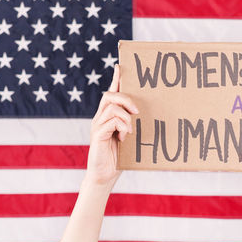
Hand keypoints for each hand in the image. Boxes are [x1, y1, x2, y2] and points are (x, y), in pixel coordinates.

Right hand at [85, 64, 138, 185]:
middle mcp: (101, 117)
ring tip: (131, 130)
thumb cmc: (119, 157)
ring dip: (126, 116)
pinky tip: (124, 137)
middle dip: (126, 98)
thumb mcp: (129, 137)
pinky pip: (111, 120)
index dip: (116, 79)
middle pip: (110, 95)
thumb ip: (133, 124)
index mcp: (109, 116)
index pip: (112, 92)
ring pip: (112, 106)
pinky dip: (122, 126)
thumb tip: (145, 113)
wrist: (104, 176)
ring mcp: (97, 125)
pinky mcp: (97, 134)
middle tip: (138, 111)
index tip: (121, 65)